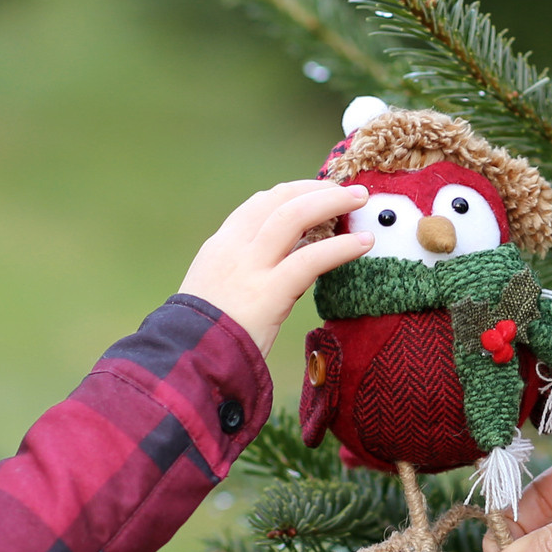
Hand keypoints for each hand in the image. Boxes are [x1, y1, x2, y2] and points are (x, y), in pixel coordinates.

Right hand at [179, 178, 372, 352]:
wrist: (187, 362)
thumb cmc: (204, 337)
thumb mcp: (215, 293)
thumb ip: (243, 273)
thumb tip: (283, 265)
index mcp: (219, 247)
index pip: (258, 205)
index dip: (292, 193)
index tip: (317, 192)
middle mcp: (233, 248)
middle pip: (278, 201)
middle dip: (316, 189)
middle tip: (346, 190)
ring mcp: (250, 268)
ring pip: (294, 216)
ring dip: (331, 201)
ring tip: (361, 199)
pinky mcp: (269, 293)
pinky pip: (310, 259)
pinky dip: (341, 247)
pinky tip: (364, 243)